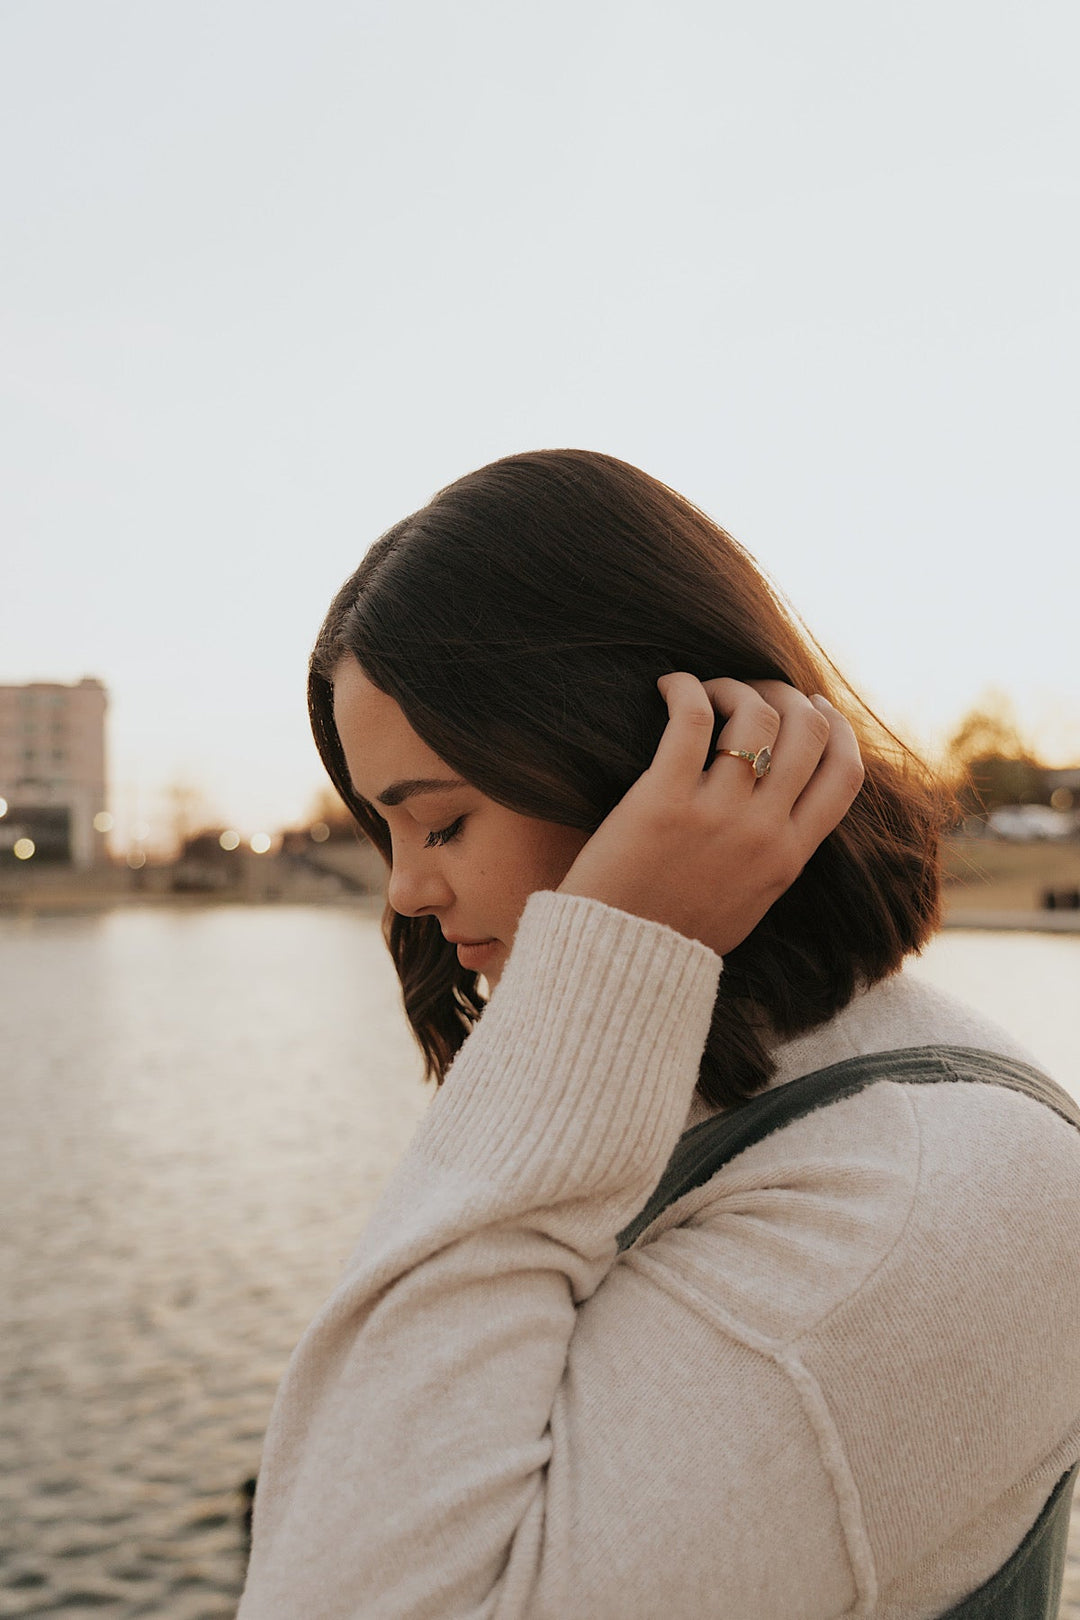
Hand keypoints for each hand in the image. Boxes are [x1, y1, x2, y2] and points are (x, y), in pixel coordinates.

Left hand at [556, 674, 863, 957]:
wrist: (619, 959)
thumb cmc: (678, 930)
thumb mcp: (752, 898)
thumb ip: (777, 852)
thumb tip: (787, 805)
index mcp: (790, 857)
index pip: (845, 774)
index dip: (837, 727)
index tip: (816, 705)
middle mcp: (763, 832)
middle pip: (807, 732)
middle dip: (787, 695)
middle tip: (754, 691)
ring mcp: (716, 814)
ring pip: (757, 716)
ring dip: (736, 688)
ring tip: (708, 691)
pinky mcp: (664, 798)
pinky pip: (691, 718)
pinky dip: (685, 688)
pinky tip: (669, 686)